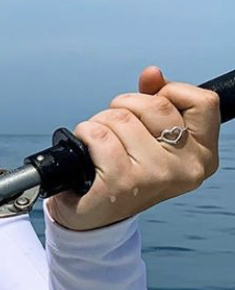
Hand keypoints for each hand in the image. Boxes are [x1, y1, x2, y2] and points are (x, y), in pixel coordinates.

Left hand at [46, 66, 220, 230]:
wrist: (93, 216)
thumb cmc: (124, 171)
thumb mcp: (149, 136)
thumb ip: (157, 101)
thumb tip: (152, 74)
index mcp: (203, 155)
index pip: (204, 101)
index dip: (171, 92)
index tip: (149, 107)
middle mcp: (187, 168)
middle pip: (155, 104)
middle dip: (125, 105)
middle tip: (115, 126)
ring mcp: (156, 176)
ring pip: (122, 117)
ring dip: (100, 122)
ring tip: (99, 143)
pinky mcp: (122, 182)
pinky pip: (99, 136)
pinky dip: (85, 134)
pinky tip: (86, 149)